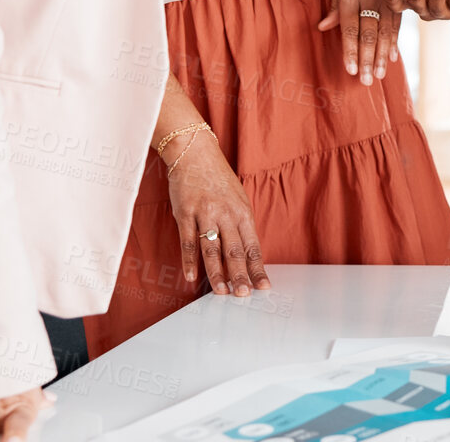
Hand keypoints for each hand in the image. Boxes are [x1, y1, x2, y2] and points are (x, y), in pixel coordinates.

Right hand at [164, 132, 268, 296]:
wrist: (195, 153)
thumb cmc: (218, 177)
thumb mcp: (238, 198)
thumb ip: (240, 224)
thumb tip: (246, 252)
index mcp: (243, 212)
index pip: (253, 246)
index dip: (258, 268)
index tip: (264, 286)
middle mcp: (226, 214)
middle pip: (235, 251)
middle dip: (240, 276)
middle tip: (244, 295)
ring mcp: (205, 214)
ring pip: (212, 250)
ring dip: (216, 273)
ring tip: (221, 292)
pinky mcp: (185, 213)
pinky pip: (188, 241)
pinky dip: (189, 261)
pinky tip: (191, 277)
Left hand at [317, 0, 401, 85]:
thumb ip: (334, 7)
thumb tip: (323, 28)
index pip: (349, 28)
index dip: (350, 50)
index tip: (350, 70)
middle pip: (368, 33)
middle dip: (367, 59)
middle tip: (365, 81)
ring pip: (385, 32)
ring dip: (382, 56)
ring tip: (379, 75)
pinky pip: (397, 23)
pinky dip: (394, 41)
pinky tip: (392, 58)